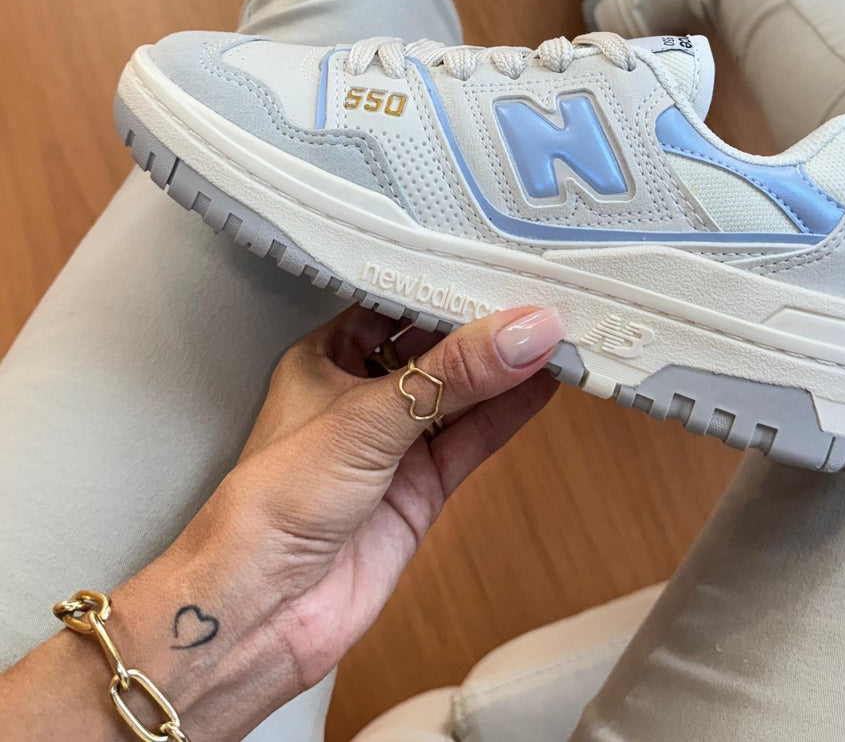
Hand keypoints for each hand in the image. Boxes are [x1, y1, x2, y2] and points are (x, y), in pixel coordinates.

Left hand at [103, 302, 561, 740]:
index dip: (444, 283)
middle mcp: (360, 395)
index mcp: (326, 357)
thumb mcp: (368, 417)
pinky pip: (473, 439)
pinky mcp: (419, 489)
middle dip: (483, 325)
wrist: (258, 611)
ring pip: (461, 394)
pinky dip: (509, 413)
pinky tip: (544, 385)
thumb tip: (523, 329)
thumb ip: (454, 373)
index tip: (497, 262)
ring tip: (558, 332)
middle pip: (434, 347)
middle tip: (541, 292)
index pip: (395, 303)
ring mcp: (393, 445)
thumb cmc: (273, 503)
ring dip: (505, 368)